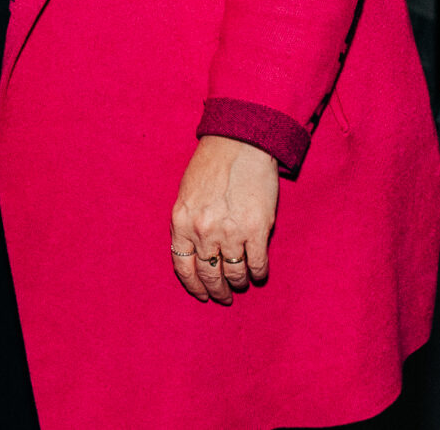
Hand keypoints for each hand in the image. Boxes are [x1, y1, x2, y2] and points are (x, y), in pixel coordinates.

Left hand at [169, 135, 278, 304]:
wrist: (240, 143)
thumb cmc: (211, 166)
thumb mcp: (186, 195)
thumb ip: (187, 224)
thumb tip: (194, 253)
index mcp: (182, 222)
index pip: (183, 266)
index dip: (194, 285)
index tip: (202, 294)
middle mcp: (203, 231)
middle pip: (209, 274)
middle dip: (217, 290)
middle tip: (223, 297)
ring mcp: (231, 232)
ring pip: (234, 273)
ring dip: (238, 282)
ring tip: (240, 283)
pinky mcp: (257, 230)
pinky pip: (257, 264)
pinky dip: (258, 273)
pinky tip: (258, 273)